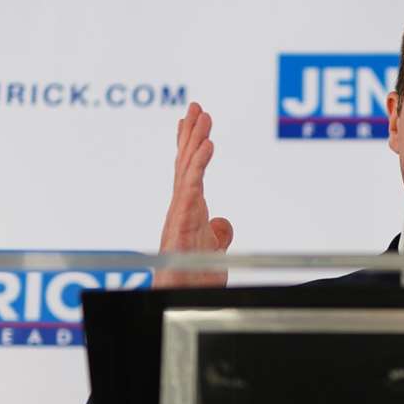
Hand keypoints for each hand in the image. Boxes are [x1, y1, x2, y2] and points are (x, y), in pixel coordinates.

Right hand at [155, 101, 233, 287]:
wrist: (181, 297)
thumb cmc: (193, 279)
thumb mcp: (214, 252)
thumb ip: (218, 235)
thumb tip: (224, 222)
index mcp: (189, 211)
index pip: (190, 172)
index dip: (191, 147)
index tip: (193, 122)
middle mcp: (181, 208)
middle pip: (186, 163)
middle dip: (191, 133)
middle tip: (197, 106)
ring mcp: (179, 213)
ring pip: (187, 169)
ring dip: (195, 140)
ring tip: (203, 116)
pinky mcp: (182, 221)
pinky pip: (191, 186)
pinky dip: (198, 163)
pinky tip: (208, 144)